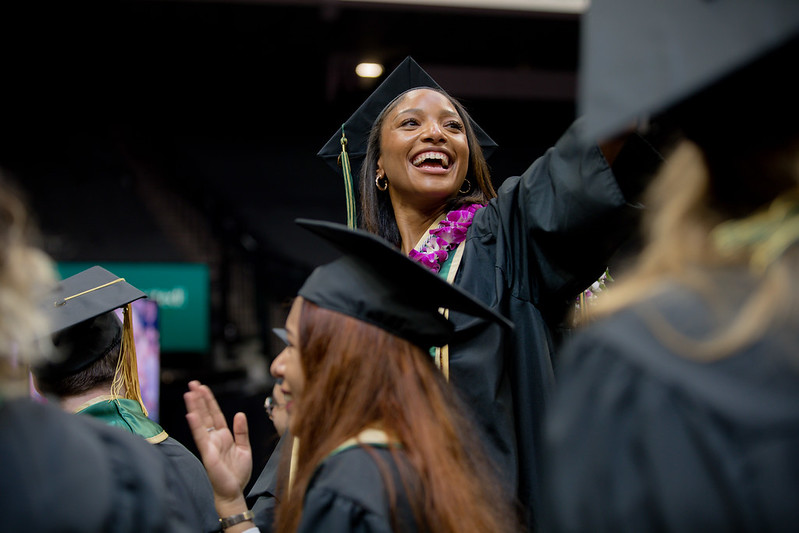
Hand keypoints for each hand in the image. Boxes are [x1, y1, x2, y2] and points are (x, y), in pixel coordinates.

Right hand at [184, 380, 252, 507]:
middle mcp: (214, 438)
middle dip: (199, 399)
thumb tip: (239, 414)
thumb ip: (241, 431)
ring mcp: (209, 445)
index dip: (209, 401)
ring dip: (195, 408)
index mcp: (223, 436)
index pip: (215, 414)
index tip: (203, 388)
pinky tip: (191, 415)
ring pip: (201, 422)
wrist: (234, 492)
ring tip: (189, 393)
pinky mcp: (207, 453)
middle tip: (192, 384)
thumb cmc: (238, 473)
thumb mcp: (245, 448)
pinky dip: (196, 426)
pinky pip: (201, 437)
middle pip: (205, 414)